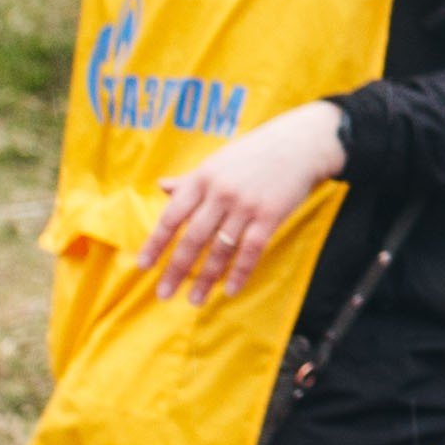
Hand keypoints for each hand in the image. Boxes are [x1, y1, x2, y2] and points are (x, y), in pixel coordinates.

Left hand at [137, 102, 346, 304]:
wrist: (301, 144)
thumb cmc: (256, 153)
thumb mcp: (218, 162)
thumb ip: (191, 180)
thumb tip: (162, 186)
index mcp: (202, 179)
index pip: (172, 217)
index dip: (156, 243)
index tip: (143, 266)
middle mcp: (220, 193)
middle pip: (193, 239)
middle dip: (176, 270)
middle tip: (163, 294)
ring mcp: (245, 205)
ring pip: (220, 249)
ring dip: (206, 278)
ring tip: (194, 301)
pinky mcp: (270, 215)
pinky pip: (251, 250)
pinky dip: (240, 273)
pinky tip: (230, 291)